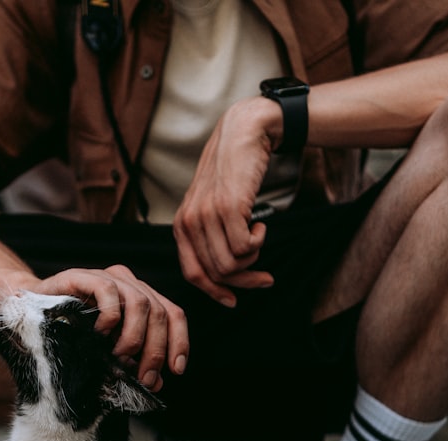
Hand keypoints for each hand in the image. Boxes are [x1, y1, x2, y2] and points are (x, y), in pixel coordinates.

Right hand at [32, 266, 188, 391]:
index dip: (179, 342)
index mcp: (139, 298)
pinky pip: (108, 292)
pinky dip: (110, 317)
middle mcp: (128, 283)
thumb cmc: (69, 334)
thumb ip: (132, 363)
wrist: (26, 315)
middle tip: (143, 376)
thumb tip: (155, 383)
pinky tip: (100, 333)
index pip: (173, 315)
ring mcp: (106, 277)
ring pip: (141, 303)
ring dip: (134, 337)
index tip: (175, 370)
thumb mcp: (107, 352)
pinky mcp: (82, 276)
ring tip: (118, 356)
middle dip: (155, 350)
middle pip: (160, 312)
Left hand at [173, 96, 280, 306]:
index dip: (214, 292)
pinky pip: (245, 247)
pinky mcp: (228, 207)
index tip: (234, 300)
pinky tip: (261, 222)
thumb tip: (225, 276)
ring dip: (254, 258)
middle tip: (266, 278)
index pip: (192, 273)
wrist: (243, 133)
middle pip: (216, 273)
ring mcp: (207, 215)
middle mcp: (188, 222)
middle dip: (244, 281)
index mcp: (181, 225)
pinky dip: (260, 241)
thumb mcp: (212, 206)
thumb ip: (210, 236)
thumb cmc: (233, 172)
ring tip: (259, 236)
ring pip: (232, 263)